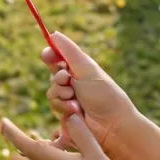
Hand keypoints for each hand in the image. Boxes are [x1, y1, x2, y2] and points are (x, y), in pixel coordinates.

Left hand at [0, 114, 127, 159]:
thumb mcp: (96, 153)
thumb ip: (80, 132)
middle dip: (25, 145)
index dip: (10, 131)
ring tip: (41, 154)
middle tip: (51, 144)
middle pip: (17, 155)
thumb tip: (70, 116)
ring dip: (20, 159)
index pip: (22, 143)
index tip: (2, 121)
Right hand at [41, 32, 137, 159]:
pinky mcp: (65, 112)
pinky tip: (75, 111)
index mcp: (81, 68)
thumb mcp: (87, 69)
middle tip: (68, 80)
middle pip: (52, 73)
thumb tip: (53, 34)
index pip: (60, 57)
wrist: (111, 125)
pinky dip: (63, 106)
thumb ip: (69, 51)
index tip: (47, 55)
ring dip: (61, 94)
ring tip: (76, 100)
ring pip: (51, 91)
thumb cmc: (104, 95)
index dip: (51, 55)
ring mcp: (69, 98)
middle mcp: (75, 82)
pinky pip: (53, 105)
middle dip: (58, 77)